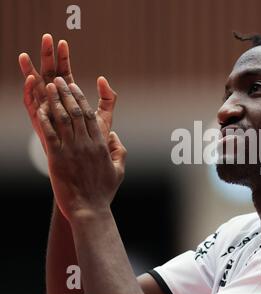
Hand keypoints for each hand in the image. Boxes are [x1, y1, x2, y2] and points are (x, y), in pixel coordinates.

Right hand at [19, 34, 116, 152]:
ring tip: (27, 54)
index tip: (64, 42)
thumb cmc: (94, 140)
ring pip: (36, 87)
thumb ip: (108, 99)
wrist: (87, 163)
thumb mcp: (104, 118)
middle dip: (47, 57)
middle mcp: (56, 102)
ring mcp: (47, 110)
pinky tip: (32, 79)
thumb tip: (103, 79)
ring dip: (31, 70)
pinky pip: (32, 105)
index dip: (64, 58)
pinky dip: (30, 91)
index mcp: (70, 98)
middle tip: (46, 38)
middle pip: (50, 74)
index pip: (66, 73)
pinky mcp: (40, 122)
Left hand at [37, 77, 125, 220]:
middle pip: (75, 112)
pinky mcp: (57, 158)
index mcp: (101, 145)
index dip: (81, 99)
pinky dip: (45, 119)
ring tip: (48, 86)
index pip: (90, 116)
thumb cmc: (103, 192)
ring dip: (55, 100)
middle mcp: (86, 144)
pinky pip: (50, 134)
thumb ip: (119, 151)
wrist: (89, 209)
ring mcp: (71, 150)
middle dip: (66, 93)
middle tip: (58, 80)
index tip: (75, 87)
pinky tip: (40, 108)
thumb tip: (114, 136)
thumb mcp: (119, 171)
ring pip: (63, 119)